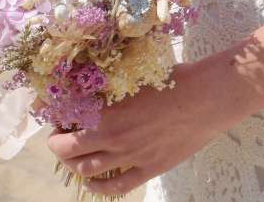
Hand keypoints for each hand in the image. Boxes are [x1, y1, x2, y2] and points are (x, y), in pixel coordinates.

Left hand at [45, 57, 237, 195]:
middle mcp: (113, 137)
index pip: (67, 119)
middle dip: (58, 142)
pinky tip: (94, 183)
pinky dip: (99, 188)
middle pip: (69, 150)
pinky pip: (116, 188)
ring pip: (87, 170)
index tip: (57, 111)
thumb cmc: (174, 78)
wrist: (206, 97)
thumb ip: (112, 84)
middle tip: (60, 134)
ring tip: (72, 155)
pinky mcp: (148, 169)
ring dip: (73, 164)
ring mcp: (130, 157)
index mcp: (108, 109)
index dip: (56, 115)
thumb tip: (93, 82)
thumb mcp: (136, 74)